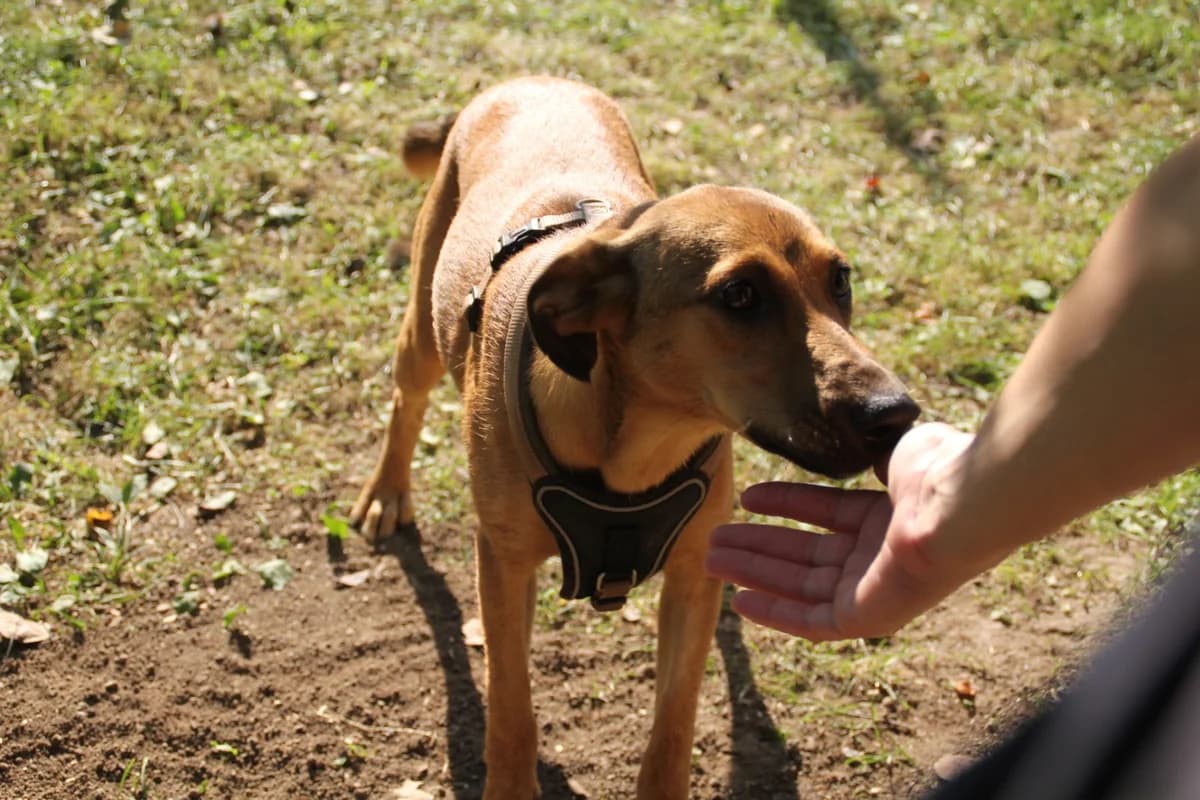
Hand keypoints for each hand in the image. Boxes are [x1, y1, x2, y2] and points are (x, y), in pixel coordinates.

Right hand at [706, 423, 982, 640]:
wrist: (962, 506)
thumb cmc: (937, 472)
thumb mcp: (898, 450)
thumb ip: (871, 453)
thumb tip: (856, 438)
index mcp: (891, 516)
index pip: (829, 512)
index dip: (787, 503)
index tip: (749, 498)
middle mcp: (881, 555)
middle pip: (807, 553)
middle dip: (759, 545)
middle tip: (715, 538)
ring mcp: (874, 588)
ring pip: (800, 584)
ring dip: (754, 571)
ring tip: (710, 557)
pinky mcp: (866, 617)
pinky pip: (811, 620)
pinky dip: (775, 613)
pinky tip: (740, 602)